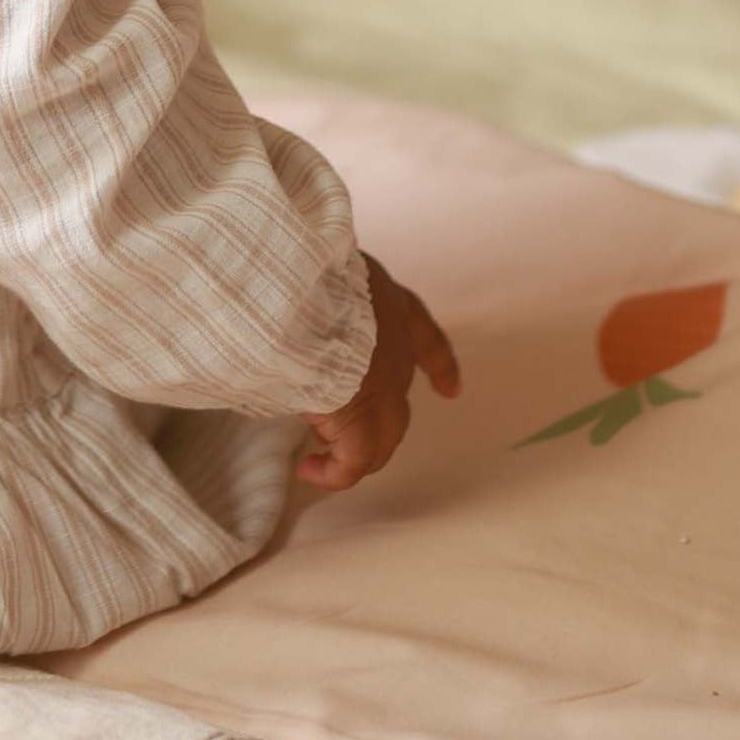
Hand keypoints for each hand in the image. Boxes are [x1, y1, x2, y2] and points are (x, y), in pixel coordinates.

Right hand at [299, 257, 459, 491]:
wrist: (297, 289)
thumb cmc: (300, 269)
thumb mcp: (321, 266)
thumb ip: (320, 289)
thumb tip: (289, 302)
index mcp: (391, 305)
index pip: (426, 339)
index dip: (439, 366)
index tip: (451, 389)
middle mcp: (396, 351)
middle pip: (397, 401)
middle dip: (374, 421)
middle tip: (333, 431)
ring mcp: (384, 390)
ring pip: (381, 438)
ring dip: (350, 449)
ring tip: (316, 455)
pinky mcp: (360, 421)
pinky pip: (352, 462)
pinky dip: (332, 473)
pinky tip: (308, 470)